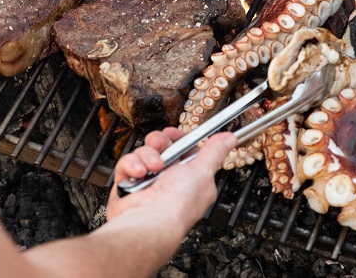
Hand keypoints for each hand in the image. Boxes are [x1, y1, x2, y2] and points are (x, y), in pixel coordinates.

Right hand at [107, 127, 236, 229]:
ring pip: (143, 152)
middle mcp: (169, 180)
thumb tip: (229, 139)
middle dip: (159, 142)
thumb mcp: (203, 171)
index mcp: (191, 177)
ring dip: (146, 156)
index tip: (172, 134)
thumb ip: (215, 151)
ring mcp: (148, 182)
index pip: (183, 148)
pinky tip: (139, 173)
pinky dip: (131, 166)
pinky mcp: (129, 184)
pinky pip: (126, 163)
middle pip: (161, 146)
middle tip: (160, 146)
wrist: (151, 221)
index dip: (177, 138)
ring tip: (152, 168)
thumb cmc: (179, 204)